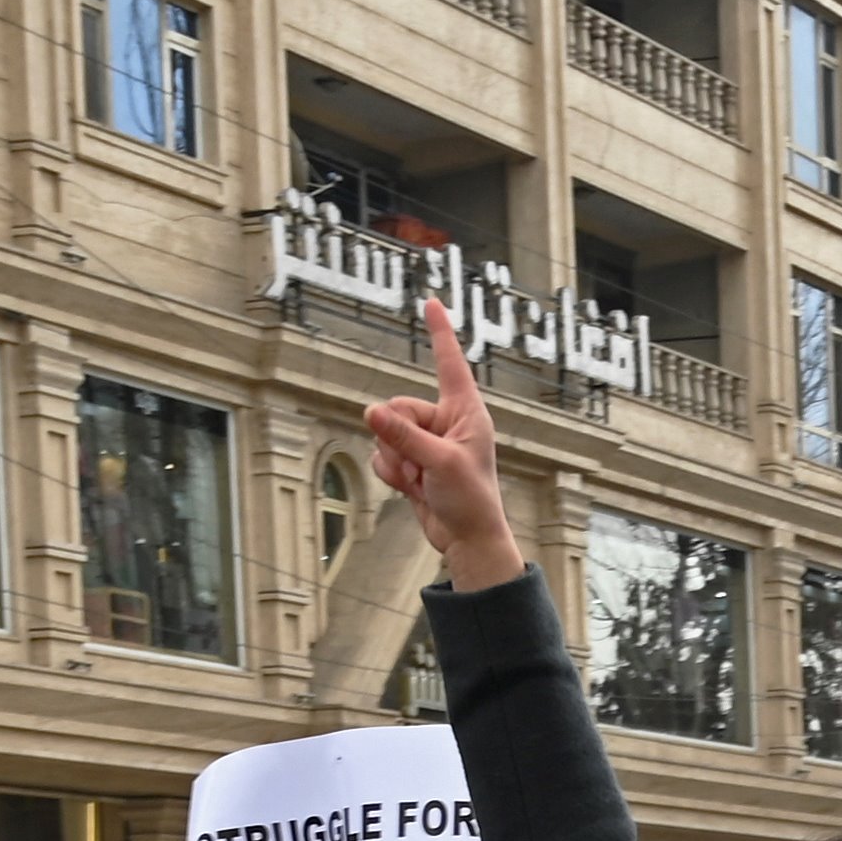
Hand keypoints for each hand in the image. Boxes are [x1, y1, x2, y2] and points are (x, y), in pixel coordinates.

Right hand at [362, 298, 524, 589]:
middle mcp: (446, 421)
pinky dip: (391, 473)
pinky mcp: (413, 462)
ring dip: (396, 460)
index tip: (432, 301)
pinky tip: (411, 488)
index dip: (440, 332)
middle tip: (420, 465)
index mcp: (465, 412)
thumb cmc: (470, 500)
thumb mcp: (439, 463)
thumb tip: (371, 411)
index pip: (449, 363)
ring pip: (386, 433)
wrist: (466, 539)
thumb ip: (404, 437)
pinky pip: (383, 455)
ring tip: (421, 481)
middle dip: (399, 438)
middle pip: (398, 408)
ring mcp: (427, 442)